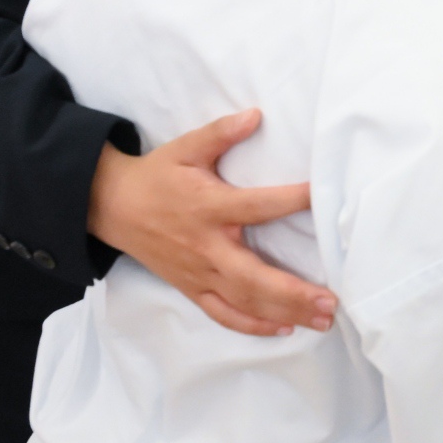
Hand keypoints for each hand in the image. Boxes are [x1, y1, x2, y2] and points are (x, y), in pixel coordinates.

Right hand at [86, 110, 338, 337]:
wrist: (112, 207)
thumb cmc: (156, 176)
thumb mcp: (185, 147)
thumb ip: (221, 132)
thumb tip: (255, 115)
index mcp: (209, 207)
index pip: (257, 206)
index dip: (290, 200)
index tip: (321, 198)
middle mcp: (207, 246)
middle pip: (255, 277)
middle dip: (295, 292)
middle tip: (331, 301)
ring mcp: (199, 273)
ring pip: (245, 301)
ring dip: (285, 312)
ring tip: (322, 320)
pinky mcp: (191, 288)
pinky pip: (223, 313)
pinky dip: (252, 325)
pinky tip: (283, 328)